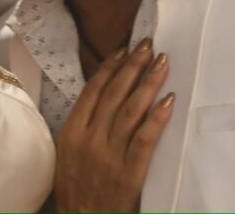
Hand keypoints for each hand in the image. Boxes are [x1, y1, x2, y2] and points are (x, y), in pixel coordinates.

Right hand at [53, 40, 173, 212]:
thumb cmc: (74, 190)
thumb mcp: (67, 153)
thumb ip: (81, 127)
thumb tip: (100, 99)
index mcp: (71, 131)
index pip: (93, 90)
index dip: (110, 67)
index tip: (123, 50)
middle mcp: (89, 138)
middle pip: (114, 93)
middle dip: (132, 66)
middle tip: (147, 45)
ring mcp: (109, 155)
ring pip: (132, 110)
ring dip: (148, 82)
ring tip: (162, 62)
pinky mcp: (129, 172)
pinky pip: (145, 139)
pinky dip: (157, 118)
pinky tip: (168, 100)